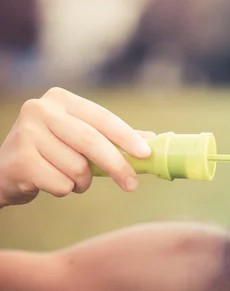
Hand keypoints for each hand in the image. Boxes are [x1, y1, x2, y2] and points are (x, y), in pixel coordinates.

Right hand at [0, 87, 153, 207]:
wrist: (4, 170)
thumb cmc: (51, 151)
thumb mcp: (80, 138)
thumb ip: (113, 137)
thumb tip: (153, 140)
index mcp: (61, 99)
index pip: (102, 118)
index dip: (127, 137)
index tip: (146, 154)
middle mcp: (40, 110)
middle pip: (91, 141)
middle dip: (117, 165)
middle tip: (132, 184)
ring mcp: (26, 134)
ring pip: (77, 167)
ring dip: (82, 181)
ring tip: (71, 177)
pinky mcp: (19, 160)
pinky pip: (60, 184)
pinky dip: (64, 190)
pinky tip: (50, 181)